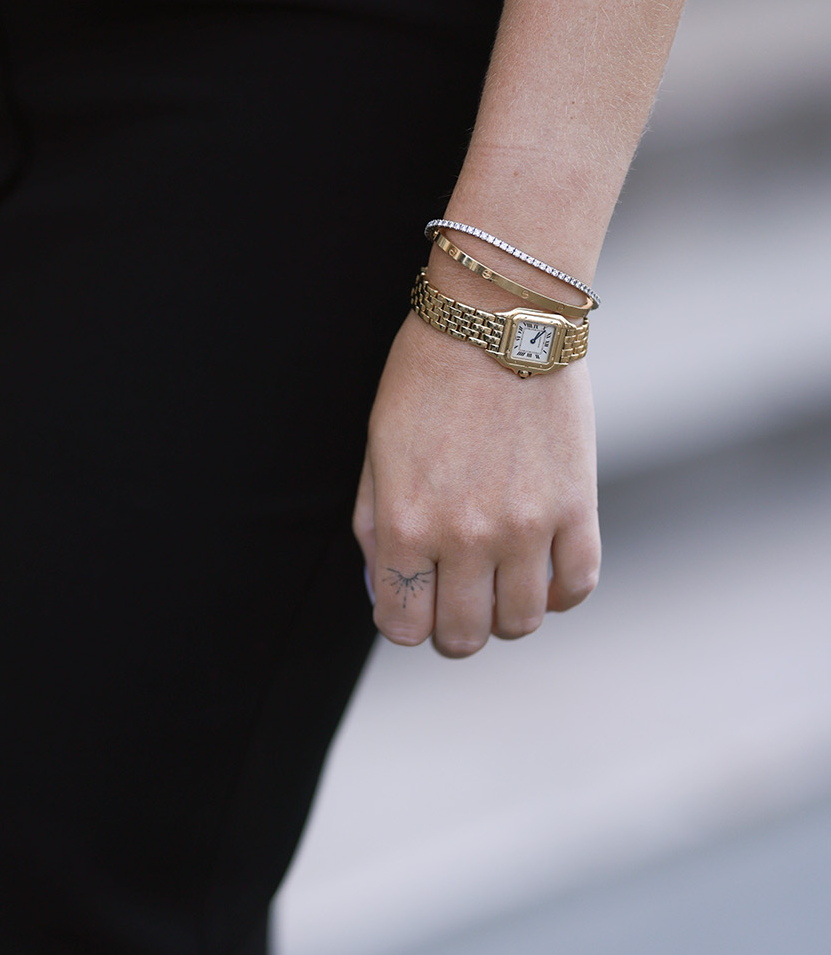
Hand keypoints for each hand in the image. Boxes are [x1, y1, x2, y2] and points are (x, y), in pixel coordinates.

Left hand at [352, 312, 600, 657]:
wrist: (498, 318)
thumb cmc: (427, 376)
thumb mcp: (378, 448)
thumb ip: (376, 524)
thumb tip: (386, 585)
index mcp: (406, 524)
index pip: (403, 627)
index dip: (405, 620)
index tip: (413, 599)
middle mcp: (465, 537)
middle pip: (463, 637)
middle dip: (453, 627)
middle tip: (456, 596)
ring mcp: (526, 527)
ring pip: (522, 622)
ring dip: (507, 613)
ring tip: (501, 581)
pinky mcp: (576, 507)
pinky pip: (577, 584)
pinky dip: (560, 592)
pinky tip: (545, 570)